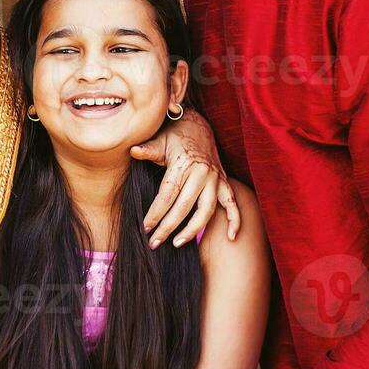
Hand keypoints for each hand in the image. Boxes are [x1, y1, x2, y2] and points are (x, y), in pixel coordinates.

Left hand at [131, 110, 239, 248]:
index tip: (145, 228)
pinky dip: (235, 220)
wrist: (197, 125)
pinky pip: (232, 204)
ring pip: (206, 210)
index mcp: (184, 165)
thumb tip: (133, 151)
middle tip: (154, 243)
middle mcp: (201, 174)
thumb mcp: (160, 140)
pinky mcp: (223, 182)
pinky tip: (231, 237)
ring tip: (178, 243)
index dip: (156, 213)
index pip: (168, 195)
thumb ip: (148, 149)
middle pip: (184, 207)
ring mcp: (215, 179)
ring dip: (193, 230)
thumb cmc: (174, 135)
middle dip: (168, 227)